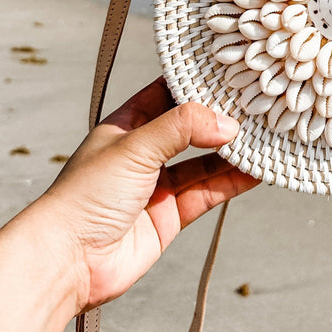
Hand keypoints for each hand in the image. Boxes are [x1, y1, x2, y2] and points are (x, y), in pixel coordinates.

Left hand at [40, 78, 259, 313]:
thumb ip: (182, 128)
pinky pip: (209, 192)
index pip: (168, 92)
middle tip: (256, 104)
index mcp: (128, 124)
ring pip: (205, 161)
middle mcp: (145, 151)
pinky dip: (233, 181)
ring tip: (264, 136)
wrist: (67, 260)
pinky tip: (256, 170)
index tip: (230, 71)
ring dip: (233, 151)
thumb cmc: (85, 195)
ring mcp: (159, 183)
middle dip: (221, 118)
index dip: (196, 82)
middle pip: (192, 127)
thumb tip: (227, 124)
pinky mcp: (171, 214)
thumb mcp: (135, 146)